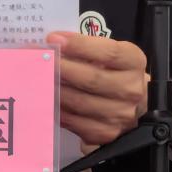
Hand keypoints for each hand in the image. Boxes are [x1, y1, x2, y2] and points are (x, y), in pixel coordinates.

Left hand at [47, 31, 147, 145]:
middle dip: (61, 68)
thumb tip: (53, 43)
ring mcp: (120, 115)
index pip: (108, 53)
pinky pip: (75, 121)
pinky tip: (45, 98)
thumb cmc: (114, 70)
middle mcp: (132, 89)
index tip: (54, 38)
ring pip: (80, 102)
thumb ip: (87, 47)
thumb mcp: (109, 52)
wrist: (134, 102)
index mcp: (134, 62)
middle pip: (92, 79)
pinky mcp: (106, 133)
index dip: (79, 45)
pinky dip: (58, 109)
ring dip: (55, 90)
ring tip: (38, 78)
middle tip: (40, 60)